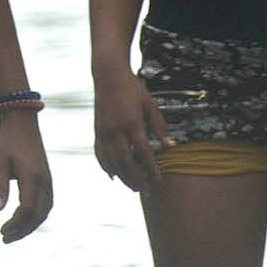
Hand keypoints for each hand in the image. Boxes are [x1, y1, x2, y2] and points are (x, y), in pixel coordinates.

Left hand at [0, 115, 52, 241]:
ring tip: (13, 233)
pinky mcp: (47, 179)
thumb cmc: (7, 141)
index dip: (15, 224)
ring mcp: (48, 180)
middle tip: (4, 238)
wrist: (22, 122)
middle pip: (38, 215)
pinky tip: (23, 220)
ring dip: (30, 225)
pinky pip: (46, 204)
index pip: (27, 209)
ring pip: (44, 211)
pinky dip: (36, 216)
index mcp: (32, 176)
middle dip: (22, 230)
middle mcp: (44, 181)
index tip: (1, 231)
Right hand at [92, 68, 168, 194]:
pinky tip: (113, 176)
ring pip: (112, 161)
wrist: (108, 75)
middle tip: (145, 191)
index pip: (143, 152)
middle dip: (136, 178)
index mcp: (132, 122)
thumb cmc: (132, 88)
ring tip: (132, 187)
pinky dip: (106, 167)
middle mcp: (116, 130)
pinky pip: (100, 153)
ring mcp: (104, 131)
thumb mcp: (150, 103)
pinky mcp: (97, 130)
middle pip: (126, 161)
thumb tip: (170, 145)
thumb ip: (159, 126)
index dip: (150, 168)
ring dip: (122, 177)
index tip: (158, 180)